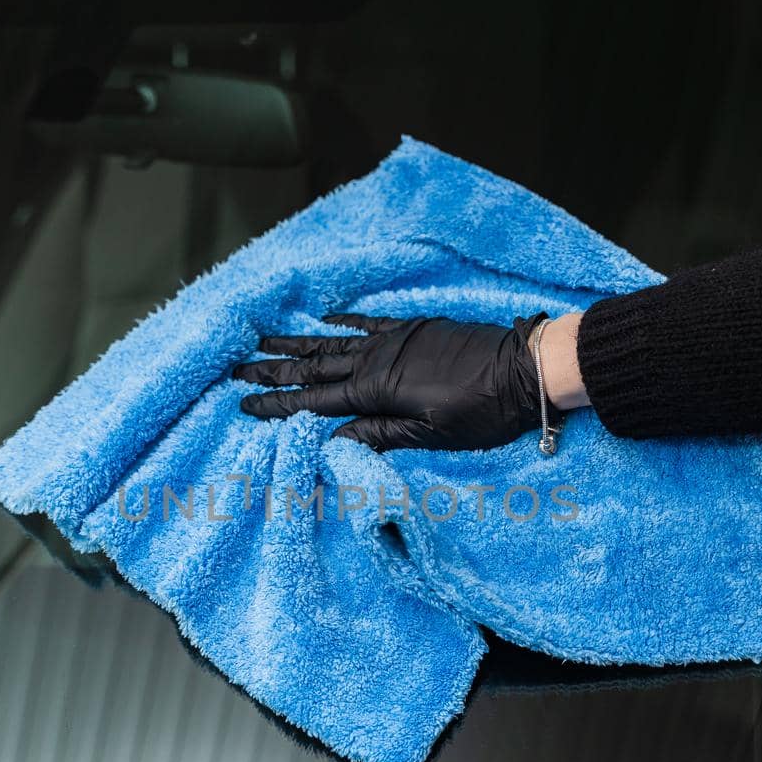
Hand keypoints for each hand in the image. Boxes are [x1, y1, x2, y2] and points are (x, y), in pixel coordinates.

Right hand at [235, 312, 545, 451]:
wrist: (526, 369)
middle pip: (314, 367)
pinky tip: (323, 319)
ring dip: (295, 343)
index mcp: (376, 390)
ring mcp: (394, 340)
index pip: (314, 401)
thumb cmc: (484, 412)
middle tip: (236, 371)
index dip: (277, 405)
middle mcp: (377, 360)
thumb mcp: (431, 436)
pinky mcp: (413, 329)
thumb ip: (379, 435)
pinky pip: (367, 323)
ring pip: (333, 341)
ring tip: (262, 339)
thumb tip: (331, 441)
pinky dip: (341, 322)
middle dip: (273, 370)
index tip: (243, 406)